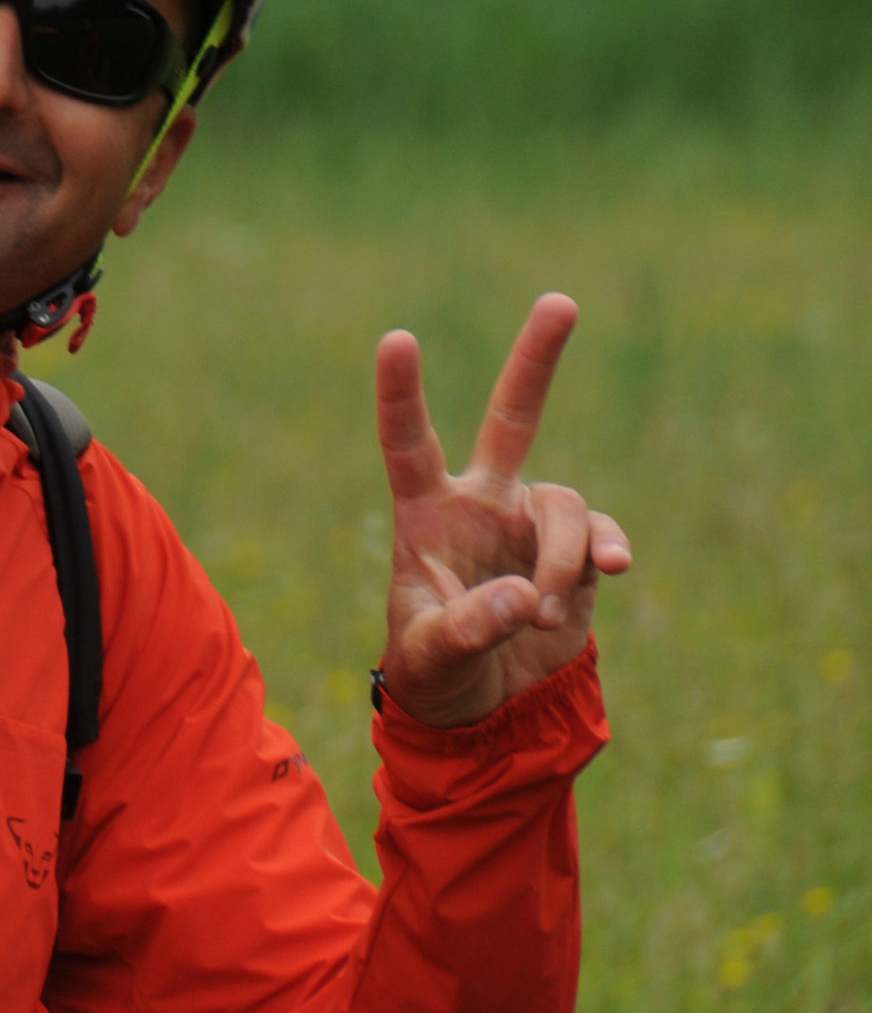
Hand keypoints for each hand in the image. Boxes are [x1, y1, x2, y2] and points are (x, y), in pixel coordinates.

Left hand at [375, 293, 631, 727]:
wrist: (486, 711)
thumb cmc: (434, 672)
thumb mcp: (431, 655)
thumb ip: (468, 626)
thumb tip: (526, 596)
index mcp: (425, 513)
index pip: (408, 442)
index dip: (401, 393)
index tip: (397, 338)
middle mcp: (480, 502)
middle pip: (511, 418)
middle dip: (536, 361)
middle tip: (561, 301)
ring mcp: (531, 524)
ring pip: (562, 506)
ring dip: (562, 557)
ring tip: (545, 614)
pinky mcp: (579, 556)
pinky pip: (600, 535)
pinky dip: (607, 549)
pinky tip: (615, 569)